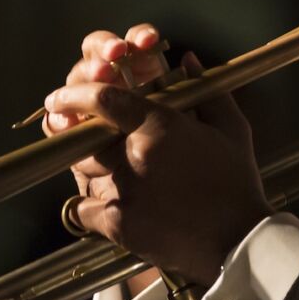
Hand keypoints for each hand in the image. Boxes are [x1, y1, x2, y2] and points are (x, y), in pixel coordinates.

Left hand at [48, 28, 271, 285]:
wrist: (237, 241)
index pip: (104, 100)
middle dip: (80, 134)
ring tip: (107, 170)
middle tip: (81, 134)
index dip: (76, 94)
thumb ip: (207, 89)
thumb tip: (188, 58)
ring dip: (89, 167)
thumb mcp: (231, 129)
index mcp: (160, 128)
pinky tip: (109, 204)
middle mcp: (135, 156)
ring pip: (83, 170)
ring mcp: (123, 191)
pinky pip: (82, 208)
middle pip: (85, 136)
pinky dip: (89, 205)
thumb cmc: (236, 182)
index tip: (60, 97)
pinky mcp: (117, 225)